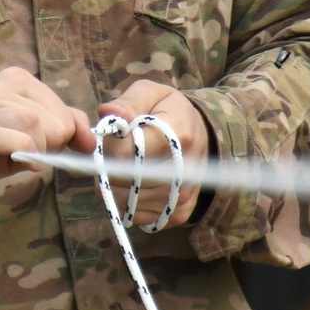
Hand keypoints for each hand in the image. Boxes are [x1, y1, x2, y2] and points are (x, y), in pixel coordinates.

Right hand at [0, 67, 95, 200]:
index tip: (57, 151)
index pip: (62, 109)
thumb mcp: (23, 131)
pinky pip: (6, 138)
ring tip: (18, 159)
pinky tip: (18, 162)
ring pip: (33, 124)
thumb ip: (59, 127)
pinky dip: (20, 151)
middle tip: (28, 156)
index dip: (67, 136)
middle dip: (51, 145)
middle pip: (52, 118)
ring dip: (35, 149)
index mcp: (15, 80)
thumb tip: (90, 139)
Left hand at [97, 81, 211, 227]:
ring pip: (125, 202)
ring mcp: (183, 196)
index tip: (112, 135)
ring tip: (123, 166)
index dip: (110, 145)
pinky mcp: (178, 214)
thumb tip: (108, 113)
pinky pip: (136, 216)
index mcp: (178, 134)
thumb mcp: (152, 93)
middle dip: (108, 166)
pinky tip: (133, 183)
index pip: (127, 152)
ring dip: (114, 185)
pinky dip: (126, 202)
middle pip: (124, 180)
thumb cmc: (168, 111)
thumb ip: (129, 101)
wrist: (201, 135)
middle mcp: (185, 171)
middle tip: (113, 152)